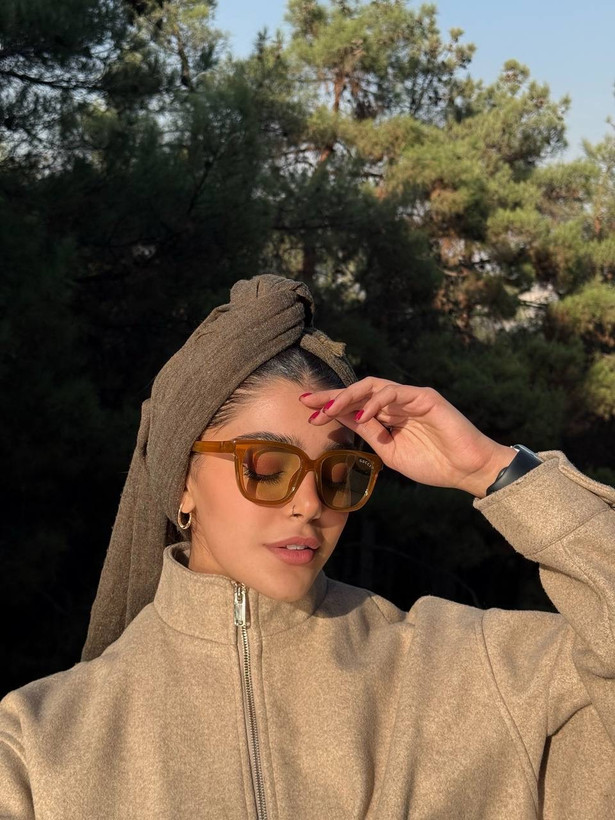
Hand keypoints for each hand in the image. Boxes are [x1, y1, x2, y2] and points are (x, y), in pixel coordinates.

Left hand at [301, 378, 515, 497]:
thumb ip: (370, 434)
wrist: (466, 470)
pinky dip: (376, 403)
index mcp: (388, 416)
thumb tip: (341, 421)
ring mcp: (411, 397)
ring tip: (328, 410)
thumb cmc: (433, 464)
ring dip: (348, 397)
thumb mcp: (391, 451)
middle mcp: (397, 402)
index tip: (307, 412)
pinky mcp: (425, 397)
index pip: (354, 405)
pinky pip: (395, 393)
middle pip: (358, 391)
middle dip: (331, 396)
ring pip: (373, 387)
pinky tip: (361, 416)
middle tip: (308, 403)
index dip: (330, 406)